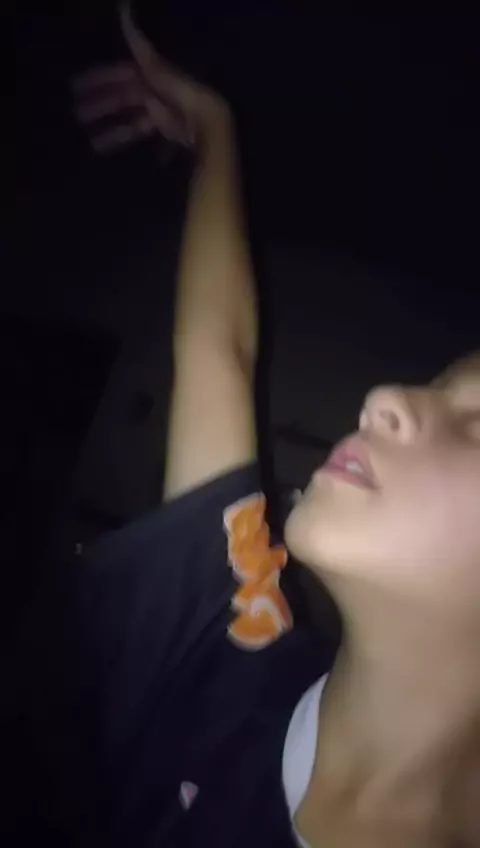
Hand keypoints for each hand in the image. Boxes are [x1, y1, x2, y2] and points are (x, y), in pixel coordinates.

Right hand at [72, 2, 228, 153]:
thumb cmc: (180, 94)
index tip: (76, 87)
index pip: (118, 73)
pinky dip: (123, 138)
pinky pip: (138, 132)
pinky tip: (109, 146)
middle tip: (76, 114)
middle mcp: (151, 89)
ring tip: (89, 139)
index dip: (98, 79)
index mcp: (148, 73)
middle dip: (99, 105)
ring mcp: (156, 109)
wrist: (204, 121)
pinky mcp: (162, 127)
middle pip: (120, 97)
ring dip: (108, 126)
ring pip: (127, 117)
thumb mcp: (155, 69)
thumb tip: (124, 6)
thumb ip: (139, 44)